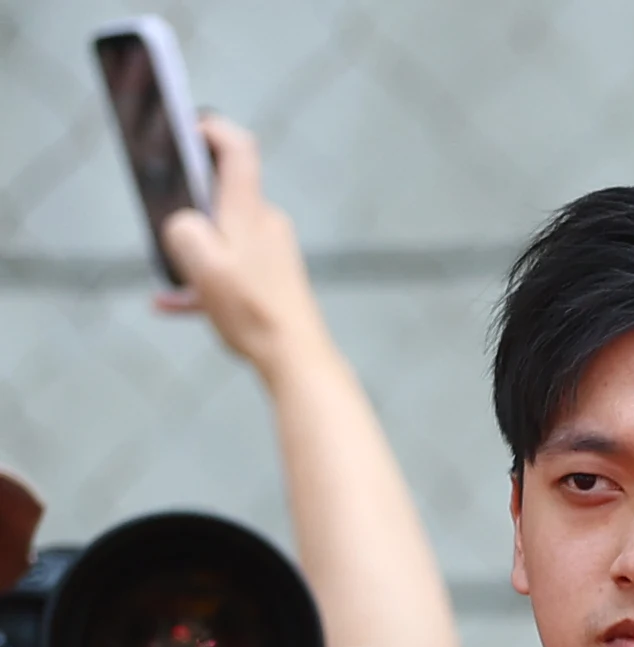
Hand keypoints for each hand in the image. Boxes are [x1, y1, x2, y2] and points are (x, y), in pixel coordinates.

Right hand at [154, 118, 326, 373]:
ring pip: (221, 238)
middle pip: (224, 195)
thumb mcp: (201, 261)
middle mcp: (266, 224)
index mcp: (249, 211)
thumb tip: (183, 224)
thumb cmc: (251, 309)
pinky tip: (169, 304)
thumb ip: (183, 229)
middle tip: (161, 211)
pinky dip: (199, 284)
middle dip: (190, 201)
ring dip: (192, 251)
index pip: (238, 150)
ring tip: (171, 275)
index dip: (212, 129)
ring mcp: (271, 252)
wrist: (295, 356)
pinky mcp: (271, 278)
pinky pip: (226, 272)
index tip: (187, 125)